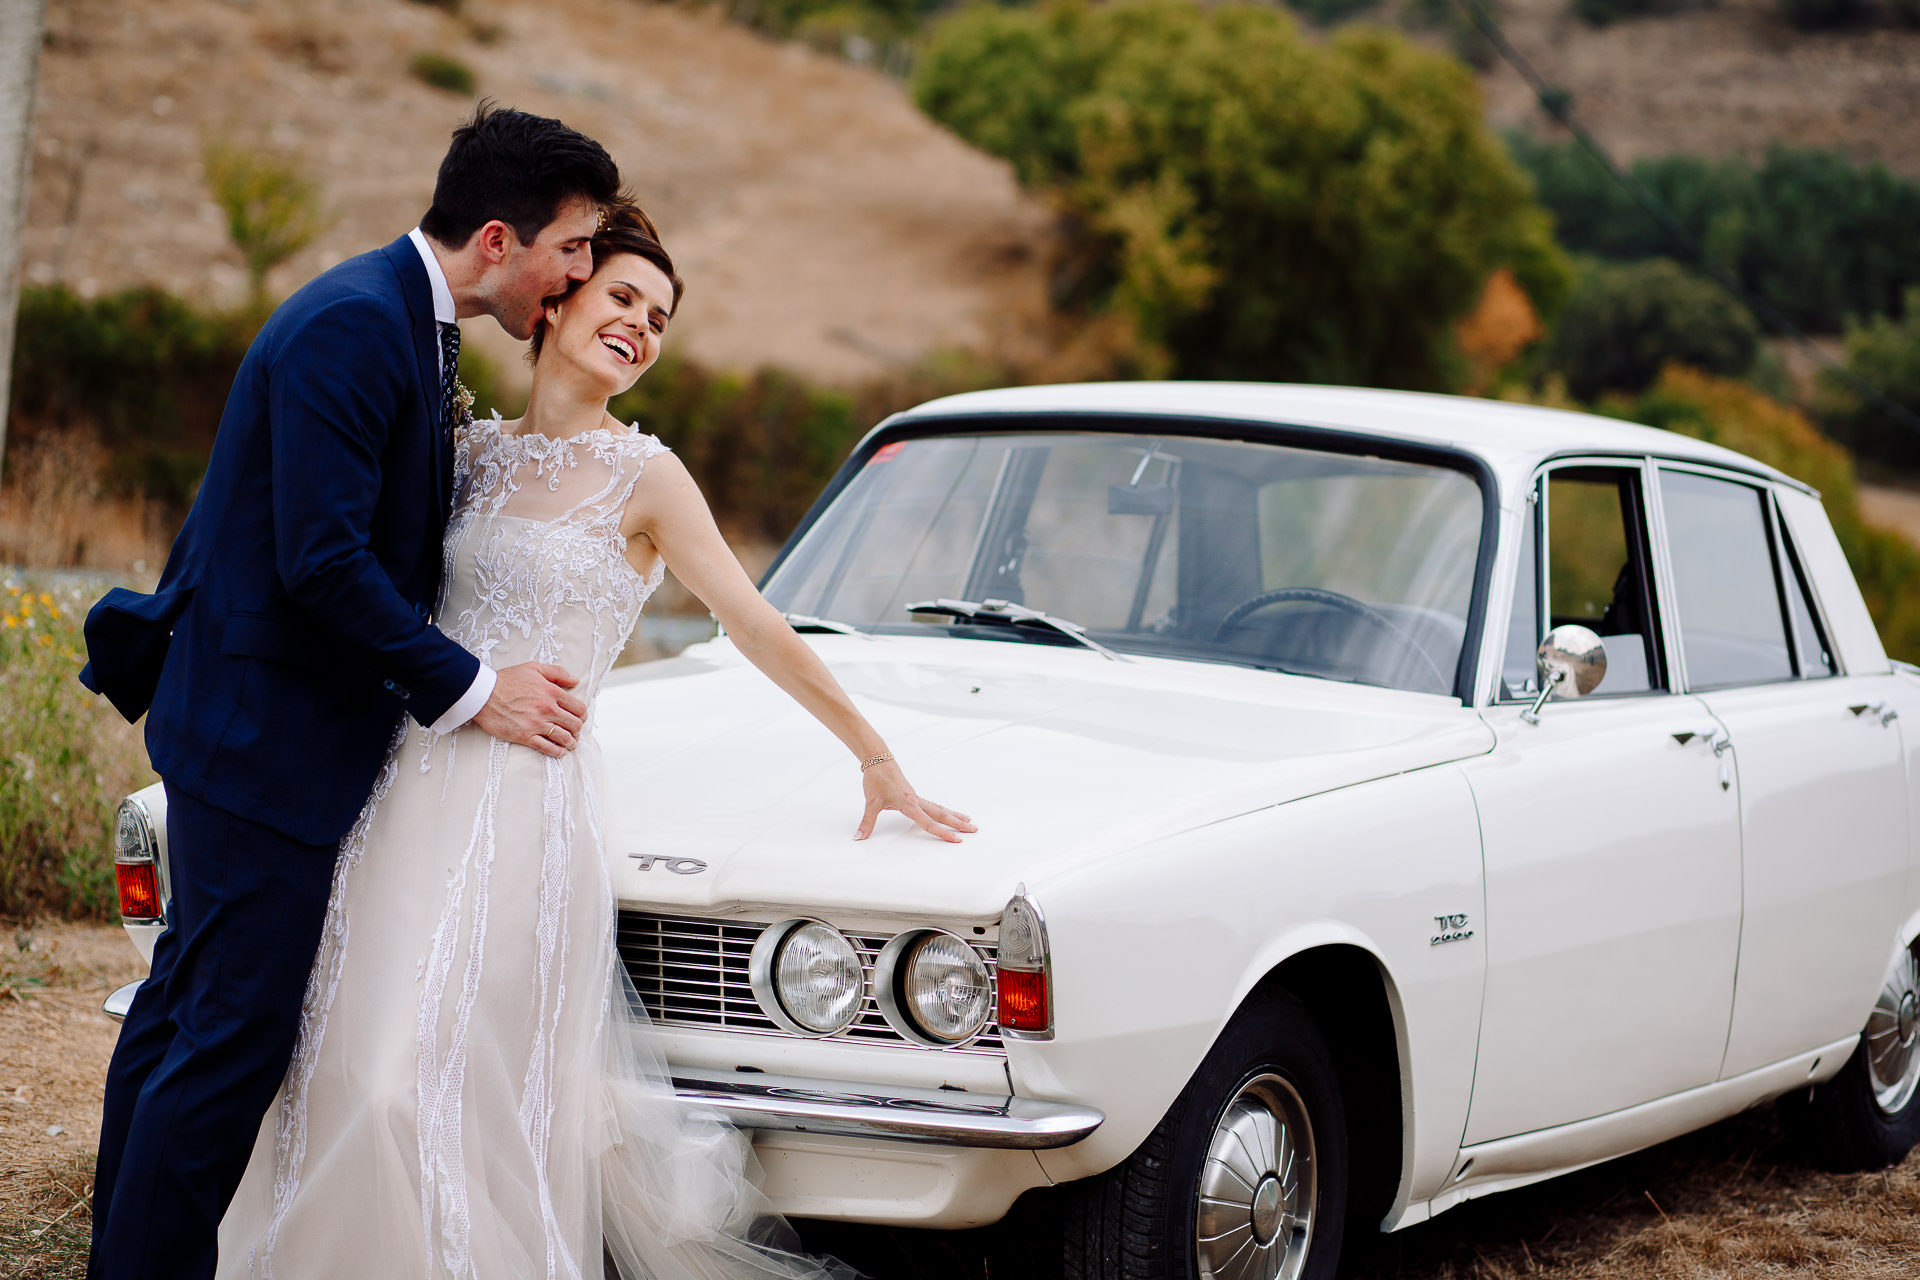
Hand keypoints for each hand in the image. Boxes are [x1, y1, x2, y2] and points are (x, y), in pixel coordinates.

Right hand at [472, 662, 585, 757]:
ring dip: (571, 742)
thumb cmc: (506, 680)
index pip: (578, 707)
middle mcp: (547, 709)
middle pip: (574, 724)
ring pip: (564, 737)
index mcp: (551, 692)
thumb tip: (576, 680)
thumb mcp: (534, 668)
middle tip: (576, 732)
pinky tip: (560, 752)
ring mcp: (536, 723)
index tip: (580, 718)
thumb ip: (557, 673)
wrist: (483, 693)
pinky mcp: (525, 736)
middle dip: (578, 729)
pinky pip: (547, 747)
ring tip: (570, 743)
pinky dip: (557, 752)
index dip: (582, 715)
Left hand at [855, 761, 976, 842]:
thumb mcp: (870, 802)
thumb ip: (867, 822)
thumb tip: (859, 838)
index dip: (942, 832)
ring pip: (940, 808)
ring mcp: (917, 798)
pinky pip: (933, 805)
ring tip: (969, 821)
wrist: (878, 759)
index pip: (928, 822)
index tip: (956, 840)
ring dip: (954, 815)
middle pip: (941, 814)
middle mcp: (916, 801)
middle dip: (958, 823)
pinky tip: (949, 814)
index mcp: (908, 804)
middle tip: (974, 830)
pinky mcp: (914, 796)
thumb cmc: (876, 778)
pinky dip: (944, 810)